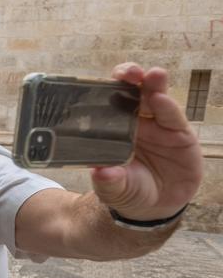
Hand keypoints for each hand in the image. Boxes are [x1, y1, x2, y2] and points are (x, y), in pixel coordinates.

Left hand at [90, 64, 203, 220]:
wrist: (156, 206)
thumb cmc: (129, 190)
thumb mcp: (115, 189)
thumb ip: (108, 181)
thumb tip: (100, 173)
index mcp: (113, 128)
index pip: (107, 101)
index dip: (105, 88)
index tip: (99, 81)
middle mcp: (135, 122)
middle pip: (132, 91)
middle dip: (131, 76)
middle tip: (129, 72)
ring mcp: (158, 125)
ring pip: (155, 98)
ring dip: (154, 85)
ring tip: (153, 75)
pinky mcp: (179, 133)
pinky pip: (173, 117)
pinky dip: (168, 107)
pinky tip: (162, 100)